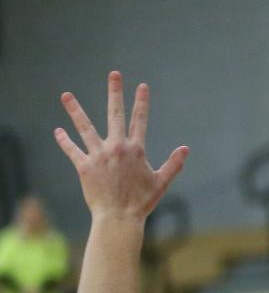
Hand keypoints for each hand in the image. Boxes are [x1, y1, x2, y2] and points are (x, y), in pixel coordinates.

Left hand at [54, 72, 188, 221]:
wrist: (119, 217)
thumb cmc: (142, 202)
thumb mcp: (161, 182)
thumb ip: (173, 164)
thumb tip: (186, 149)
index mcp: (136, 150)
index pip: (140, 120)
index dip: (141, 102)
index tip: (141, 86)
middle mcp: (117, 148)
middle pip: (115, 114)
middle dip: (115, 93)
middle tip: (114, 75)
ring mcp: (99, 155)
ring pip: (85, 128)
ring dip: (75, 110)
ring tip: (66, 95)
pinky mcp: (84, 166)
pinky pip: (72, 150)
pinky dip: (65, 141)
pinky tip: (58, 131)